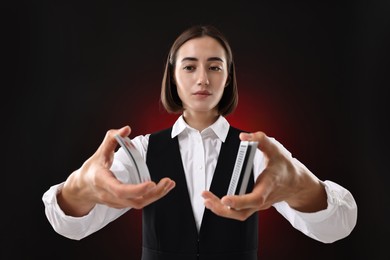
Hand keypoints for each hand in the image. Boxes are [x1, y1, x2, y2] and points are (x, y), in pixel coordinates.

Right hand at [58, 126, 175, 216]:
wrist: (82, 189)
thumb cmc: (91, 169)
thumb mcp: (99, 152)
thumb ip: (111, 139)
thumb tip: (126, 129)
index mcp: (103, 181)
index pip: (120, 190)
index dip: (137, 189)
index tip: (151, 183)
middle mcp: (110, 195)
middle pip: (134, 201)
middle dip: (153, 193)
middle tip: (167, 182)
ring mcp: (116, 202)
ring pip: (139, 204)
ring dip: (156, 195)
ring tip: (169, 184)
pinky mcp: (122, 204)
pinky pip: (139, 203)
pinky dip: (151, 196)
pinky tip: (161, 187)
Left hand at [202, 131, 326, 220]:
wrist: (296, 182)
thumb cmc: (284, 166)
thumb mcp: (275, 148)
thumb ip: (260, 139)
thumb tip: (243, 137)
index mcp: (268, 186)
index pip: (254, 198)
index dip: (240, 201)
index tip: (225, 199)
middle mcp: (262, 199)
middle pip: (242, 212)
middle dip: (222, 208)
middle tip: (206, 198)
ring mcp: (258, 205)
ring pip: (239, 215)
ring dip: (221, 210)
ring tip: (206, 200)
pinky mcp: (254, 205)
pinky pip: (239, 212)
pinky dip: (225, 209)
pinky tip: (214, 201)